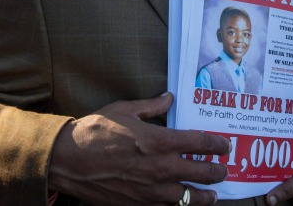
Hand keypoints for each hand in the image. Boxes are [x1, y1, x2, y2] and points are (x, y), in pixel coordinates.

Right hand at [48, 92, 229, 205]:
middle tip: (223, 170)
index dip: (217, 144)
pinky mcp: (138, 205)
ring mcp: (150, 191)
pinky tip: (182, 204)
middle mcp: (160, 169)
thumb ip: (151, 106)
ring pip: (189, 198)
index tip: (225, 145)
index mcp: (159, 141)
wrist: (67, 161)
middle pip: (202, 173)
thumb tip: (169, 98)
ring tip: (212, 195)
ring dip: (205, 196)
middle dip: (217, 171)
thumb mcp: (124, 110)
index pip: (200, 143)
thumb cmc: (94, 132)